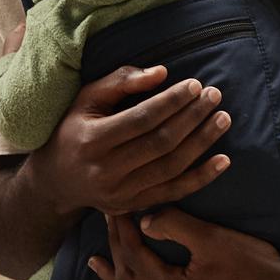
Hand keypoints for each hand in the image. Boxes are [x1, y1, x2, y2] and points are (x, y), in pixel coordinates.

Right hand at [28, 64, 231, 218]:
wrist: (56, 181)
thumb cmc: (73, 130)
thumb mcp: (86, 99)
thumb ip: (120, 82)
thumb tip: (161, 72)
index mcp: (92, 139)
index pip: (141, 118)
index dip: (171, 101)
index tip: (195, 85)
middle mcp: (106, 170)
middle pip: (160, 143)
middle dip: (192, 117)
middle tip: (214, 96)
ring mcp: (120, 193)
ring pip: (172, 167)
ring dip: (203, 142)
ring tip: (223, 119)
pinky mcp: (133, 206)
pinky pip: (174, 193)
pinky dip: (201, 177)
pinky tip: (223, 160)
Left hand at [88, 208, 279, 279]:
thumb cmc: (254, 266)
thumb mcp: (213, 239)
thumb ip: (174, 225)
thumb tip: (143, 219)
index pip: (132, 253)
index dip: (121, 227)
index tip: (115, 205)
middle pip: (128, 277)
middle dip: (115, 247)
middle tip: (107, 221)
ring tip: (95, 266)